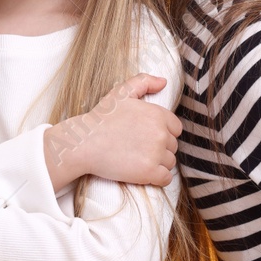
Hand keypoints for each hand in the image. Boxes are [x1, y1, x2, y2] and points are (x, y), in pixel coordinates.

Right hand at [43, 74, 180, 189]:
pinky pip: (165, 178)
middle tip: (139, 147)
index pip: (176, 128)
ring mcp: (156, 154)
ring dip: (159, 163)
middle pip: (173, 146)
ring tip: (139, 159)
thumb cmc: (101, 118)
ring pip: (170, 162)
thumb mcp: (121, 92)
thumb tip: (164, 82)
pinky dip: (158, 178)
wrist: (84, 143)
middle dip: (160, 148)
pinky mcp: (149, 172)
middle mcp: (161, 134)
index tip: (146, 136)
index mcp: (158, 114)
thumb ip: (144, 82)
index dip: (163, 132)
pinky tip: (144, 173)